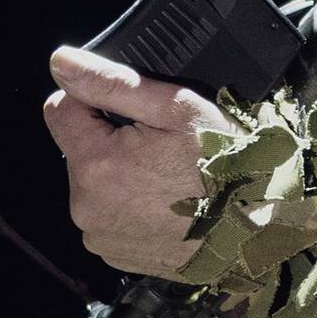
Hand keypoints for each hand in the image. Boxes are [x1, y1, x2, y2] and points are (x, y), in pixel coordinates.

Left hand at [43, 43, 230, 277]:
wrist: (257, 232)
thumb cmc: (225, 168)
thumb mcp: (176, 109)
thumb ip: (111, 83)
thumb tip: (62, 62)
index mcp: (96, 164)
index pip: (59, 110)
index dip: (93, 101)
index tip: (129, 113)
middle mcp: (86, 206)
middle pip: (78, 150)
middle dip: (110, 141)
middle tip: (160, 149)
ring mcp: (100, 235)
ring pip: (93, 184)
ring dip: (119, 175)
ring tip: (167, 178)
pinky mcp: (115, 254)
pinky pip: (108, 216)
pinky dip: (129, 206)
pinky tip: (164, 204)